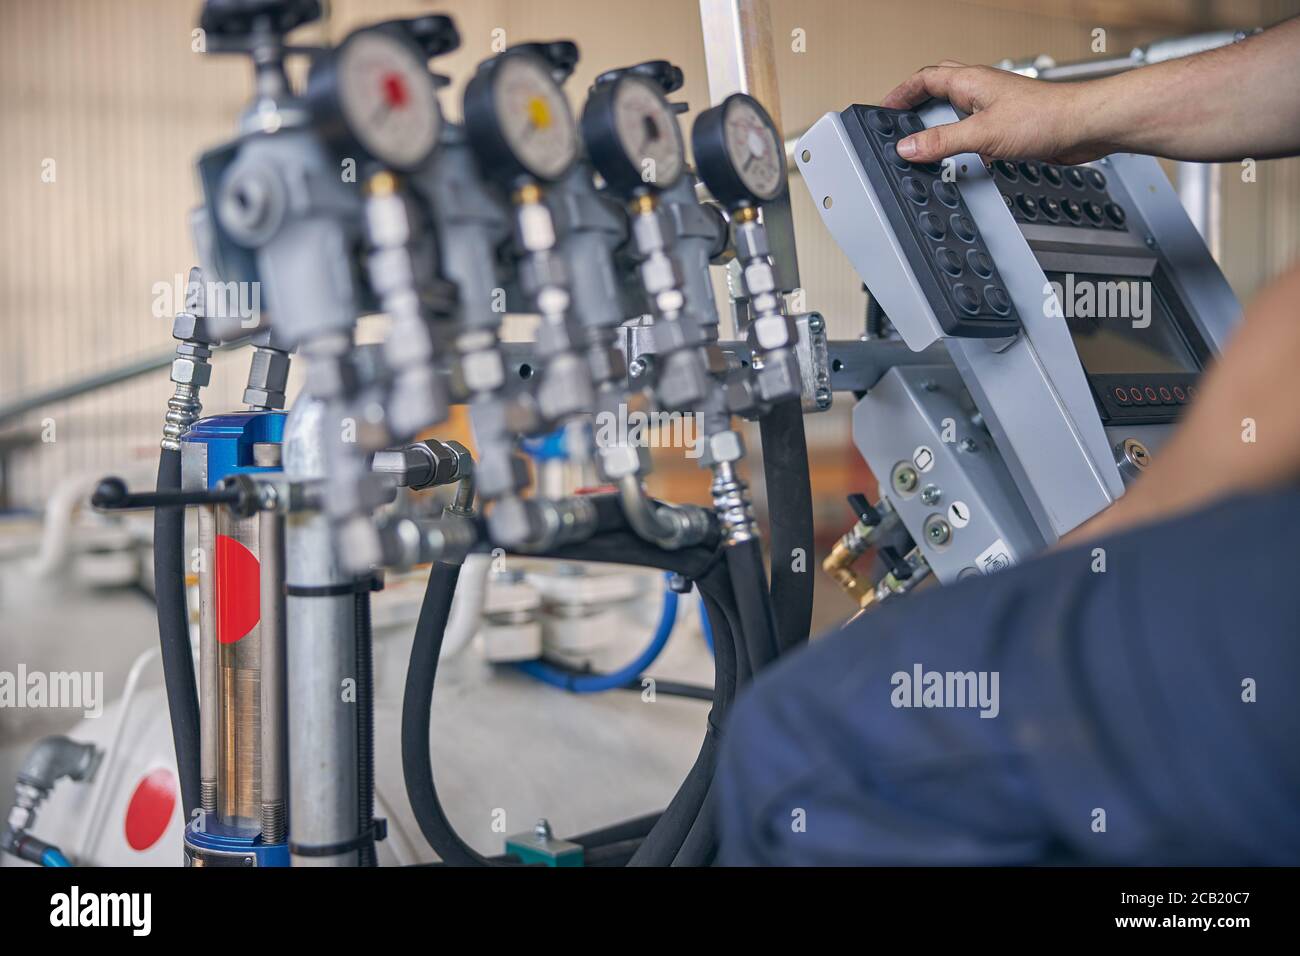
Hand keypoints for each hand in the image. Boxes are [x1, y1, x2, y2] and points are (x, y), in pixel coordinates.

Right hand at [880, 61, 1106, 164]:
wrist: (1082, 127)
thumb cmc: (1045, 117)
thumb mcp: (981, 134)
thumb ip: (942, 141)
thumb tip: (908, 146)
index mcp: (970, 82)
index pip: (924, 79)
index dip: (901, 93)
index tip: (884, 108)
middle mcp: (981, 90)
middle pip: (938, 88)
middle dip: (916, 103)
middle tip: (898, 121)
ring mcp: (994, 107)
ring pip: (956, 110)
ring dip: (938, 124)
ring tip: (923, 143)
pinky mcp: (1007, 126)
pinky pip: (972, 130)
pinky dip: (959, 142)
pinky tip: (960, 158)